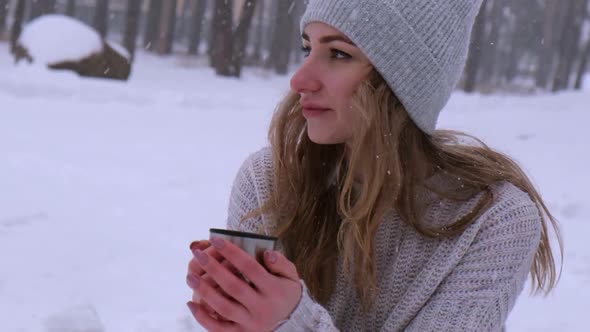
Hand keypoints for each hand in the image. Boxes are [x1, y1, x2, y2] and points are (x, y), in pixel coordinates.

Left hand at [186, 237, 301, 331]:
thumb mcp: (291, 276)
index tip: (215, 240)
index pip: (250, 267)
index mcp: (273, 289)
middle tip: (198, 255)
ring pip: (223, 308)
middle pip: (233, 286)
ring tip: (191, 277)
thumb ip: (281, 263)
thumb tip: (267, 254)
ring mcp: (250, 323)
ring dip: (204, 291)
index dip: (232, 253)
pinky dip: (203, 317)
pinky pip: (218, 328)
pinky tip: (191, 303)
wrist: (291, 322)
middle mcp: (262, 307)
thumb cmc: (286, 292)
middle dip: (214, 269)